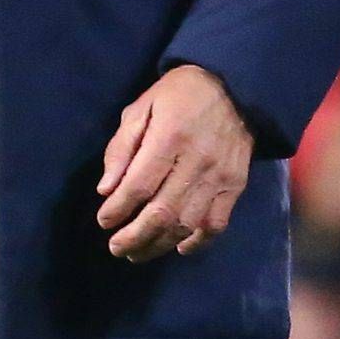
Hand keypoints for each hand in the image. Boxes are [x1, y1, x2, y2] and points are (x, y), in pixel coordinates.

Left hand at [96, 63, 252, 261]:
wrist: (235, 86)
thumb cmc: (180, 95)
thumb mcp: (142, 107)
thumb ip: (122, 147)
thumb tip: (106, 190)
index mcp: (170, 137)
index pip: (140, 185)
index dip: (118, 209)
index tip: (104, 221)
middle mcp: (196, 161)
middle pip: (162, 212)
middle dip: (134, 236)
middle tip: (116, 247)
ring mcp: (219, 177)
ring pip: (187, 224)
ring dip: (159, 245)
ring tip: (138, 252)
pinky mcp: (235, 186)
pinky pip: (216, 224)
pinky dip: (196, 242)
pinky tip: (178, 247)